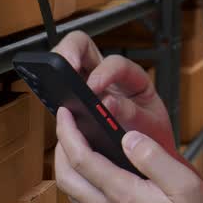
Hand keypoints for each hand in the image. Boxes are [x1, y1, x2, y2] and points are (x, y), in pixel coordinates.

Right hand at [51, 31, 177, 159]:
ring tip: (51, 82)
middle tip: (61, 66)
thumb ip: (132, 113)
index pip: (115, 63)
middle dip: (69, 50)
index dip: (103, 72)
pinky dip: (51, 89)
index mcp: (132, 79)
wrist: (148, 157)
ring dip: (57, 68)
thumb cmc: (152, 136)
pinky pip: (60, 90)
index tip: (93, 88)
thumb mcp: (150, 125)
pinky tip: (49, 98)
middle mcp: (108, 77)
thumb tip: (108, 102)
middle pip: (82, 45)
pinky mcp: (75, 104)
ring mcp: (88, 88)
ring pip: (66, 63)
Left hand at [55, 107, 202, 202]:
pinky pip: (82, 202)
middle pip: (67, 176)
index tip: (66, 113)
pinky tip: (90, 170)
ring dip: (65, 164)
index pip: (83, 159)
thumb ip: (155, 159)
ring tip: (73, 143)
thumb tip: (130, 137)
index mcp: (125, 194)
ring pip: (71, 191)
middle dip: (60, 147)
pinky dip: (76, 180)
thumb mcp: (184, 184)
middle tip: (65, 124)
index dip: (69, 133)